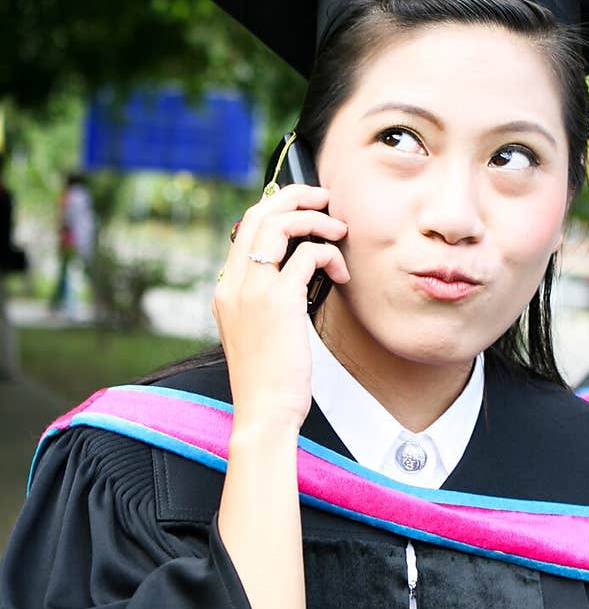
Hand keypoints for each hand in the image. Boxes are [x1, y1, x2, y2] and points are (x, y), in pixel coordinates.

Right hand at [212, 184, 349, 430]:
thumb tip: (297, 272)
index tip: (305, 206)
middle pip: (260, 214)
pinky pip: (306, 256)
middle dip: (296, 197)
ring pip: (280, 226)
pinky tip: (341, 275)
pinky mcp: (278, 302)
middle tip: (327, 198)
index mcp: (226, 289)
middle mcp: (234, 284)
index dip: (277, 206)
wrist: (264, 412)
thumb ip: (267, 300)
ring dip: (316, 220)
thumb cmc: (269, 379)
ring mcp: (252, 291)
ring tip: (339, 231)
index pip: (246, 227)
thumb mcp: (258, 332)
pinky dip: (329, 255)